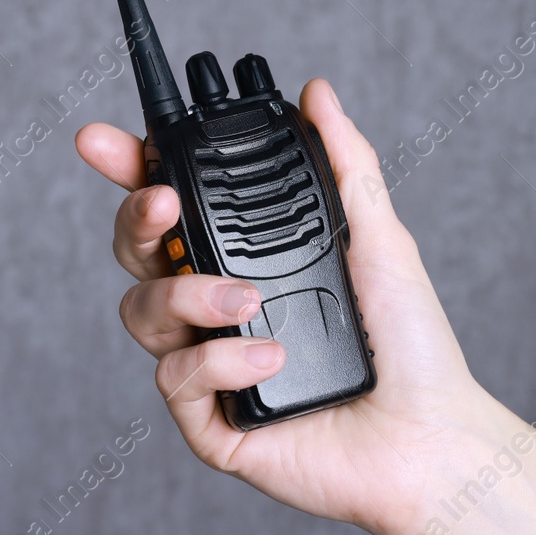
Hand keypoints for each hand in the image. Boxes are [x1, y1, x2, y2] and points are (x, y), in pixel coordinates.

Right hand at [76, 78, 500, 534]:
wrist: (431, 441)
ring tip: (245, 301)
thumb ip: (344, 163)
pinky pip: (175, 376)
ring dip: (184, 294)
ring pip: (140, 311)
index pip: (170, 205)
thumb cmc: (412, 347)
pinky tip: (270, 357)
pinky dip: (219, 358)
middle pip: (136, 251)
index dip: (129, 169)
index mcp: (245, 258)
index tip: (104, 140)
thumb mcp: (381, 239)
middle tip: (163, 203)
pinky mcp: (208, 420)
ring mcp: (207, 362)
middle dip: (135, 219)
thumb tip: (318, 93)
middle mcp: (215, 306)